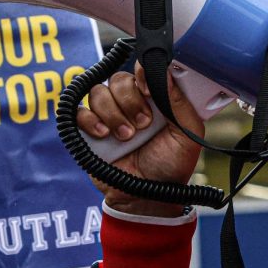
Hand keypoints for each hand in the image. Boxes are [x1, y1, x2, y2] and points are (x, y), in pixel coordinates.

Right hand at [77, 61, 202, 216]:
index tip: (148, 90)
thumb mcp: (188, 135)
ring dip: (113, 114)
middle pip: (118, 79)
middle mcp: (131, 103)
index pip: (143, 70)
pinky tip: (104, 135)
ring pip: (99, 92)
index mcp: (155, 99)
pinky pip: (80, 111)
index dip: (143, 75)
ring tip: (127, 137)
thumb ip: (180, 103)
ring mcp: (108, 115)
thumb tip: (167, 71)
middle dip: (130, 101)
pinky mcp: (89, 130)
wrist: (148, 197)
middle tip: (142, 124)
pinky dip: (90, 120)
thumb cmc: (171, 166)